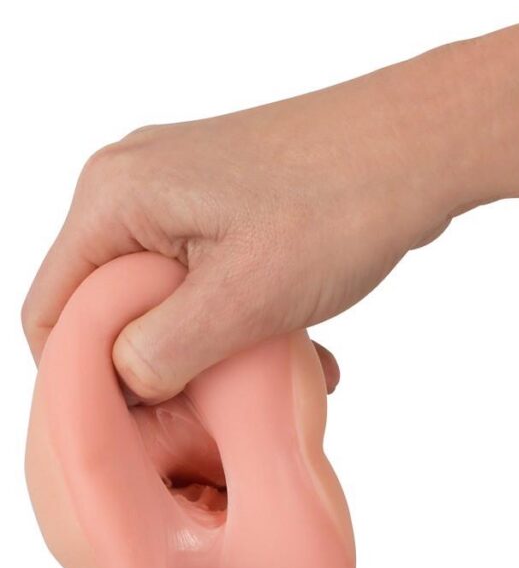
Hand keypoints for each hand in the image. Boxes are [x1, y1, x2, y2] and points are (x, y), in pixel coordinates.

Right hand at [22, 42, 476, 400]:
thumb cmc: (339, 204)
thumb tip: (125, 381)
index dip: (80, 377)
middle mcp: (134, 190)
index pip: (51, 309)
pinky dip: (235, 324)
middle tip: (211, 406)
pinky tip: (292, 351)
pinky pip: (204, 284)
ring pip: (162, 303)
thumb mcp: (240, 297)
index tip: (137, 421)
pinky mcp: (221, 210)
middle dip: (157, 367)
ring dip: (207, 352)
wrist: (419, 146)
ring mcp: (179, 196)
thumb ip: (161, 350)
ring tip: (264, 381)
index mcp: (115, 199)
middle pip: (105, 309)